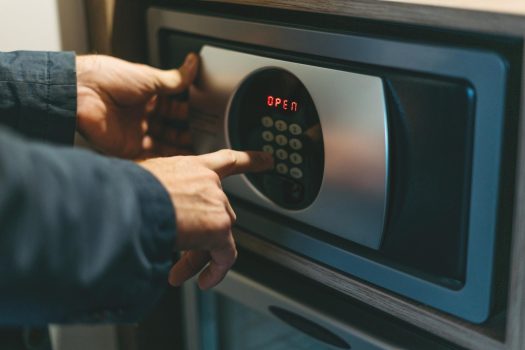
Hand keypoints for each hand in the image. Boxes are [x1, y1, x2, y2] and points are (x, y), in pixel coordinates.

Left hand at [76, 53, 197, 158]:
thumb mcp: (148, 77)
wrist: (80, 93)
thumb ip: (175, 79)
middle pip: (170, 126)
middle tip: (207, 136)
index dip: (189, 111)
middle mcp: (141, 114)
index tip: (206, 116)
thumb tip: (193, 65)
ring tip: (201, 152)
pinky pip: (152, 157)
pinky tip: (183, 162)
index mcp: (146, 95)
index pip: (173, 105)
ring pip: (164, 144)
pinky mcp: (128, 148)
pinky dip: (167, 160)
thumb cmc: (107, 78)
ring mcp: (135, 132)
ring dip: (180, 148)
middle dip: (188, 131)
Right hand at [139, 149, 273, 288]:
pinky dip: (216, 269)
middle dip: (199, 237)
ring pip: (217, 236)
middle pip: (217, 213)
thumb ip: (156, 193)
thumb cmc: (125, 191)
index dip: (249, 160)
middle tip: (177, 255)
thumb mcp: (142, 182)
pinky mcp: (219, 226)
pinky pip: (225, 254)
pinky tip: (205, 281)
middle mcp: (208, 182)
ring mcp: (216, 203)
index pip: (226, 160)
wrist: (126, 200)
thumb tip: (145, 210)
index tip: (268, 161)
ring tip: (178, 273)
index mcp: (190, 167)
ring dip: (197, 256)